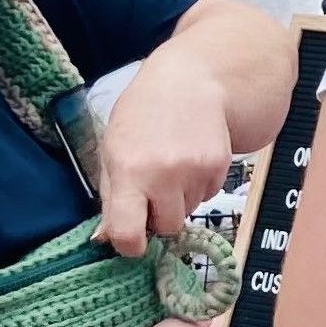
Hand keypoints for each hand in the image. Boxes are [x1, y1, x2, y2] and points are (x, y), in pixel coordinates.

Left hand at [96, 62, 232, 258]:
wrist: (192, 80)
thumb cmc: (143, 113)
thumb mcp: (113, 148)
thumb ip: (110, 195)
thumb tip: (105, 239)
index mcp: (129, 170)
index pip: (127, 232)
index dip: (129, 246)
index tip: (131, 243)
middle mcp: (164, 175)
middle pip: (166, 227)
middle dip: (158, 216)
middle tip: (153, 189)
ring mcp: (196, 172)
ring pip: (188, 211)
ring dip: (179, 199)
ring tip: (173, 165)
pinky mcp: (220, 167)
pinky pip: (207, 195)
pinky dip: (198, 185)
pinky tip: (191, 158)